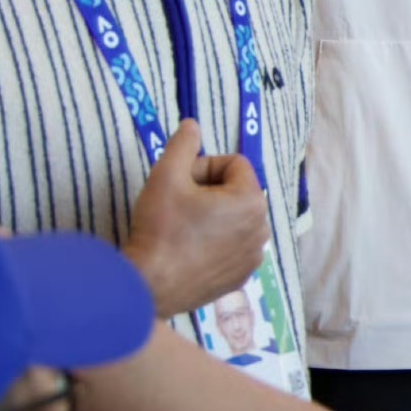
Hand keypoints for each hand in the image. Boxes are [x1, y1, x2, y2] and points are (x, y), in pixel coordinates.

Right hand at [123, 120, 269, 316]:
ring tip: (181, 228)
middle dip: (208, 192)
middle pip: (235, 191)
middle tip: (177, 205)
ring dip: (211, 216)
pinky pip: (232, 246)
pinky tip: (188, 250)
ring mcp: (254, 256)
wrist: (147, 286)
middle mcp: (262, 228)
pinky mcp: (242, 278)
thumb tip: (193, 124)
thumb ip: (183, 145)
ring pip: (234, 219)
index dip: (203, 167)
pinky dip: (214, 242)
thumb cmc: (159, 229)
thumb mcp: (166, 176)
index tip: (180, 183)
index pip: (233, 164)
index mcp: (252, 200)